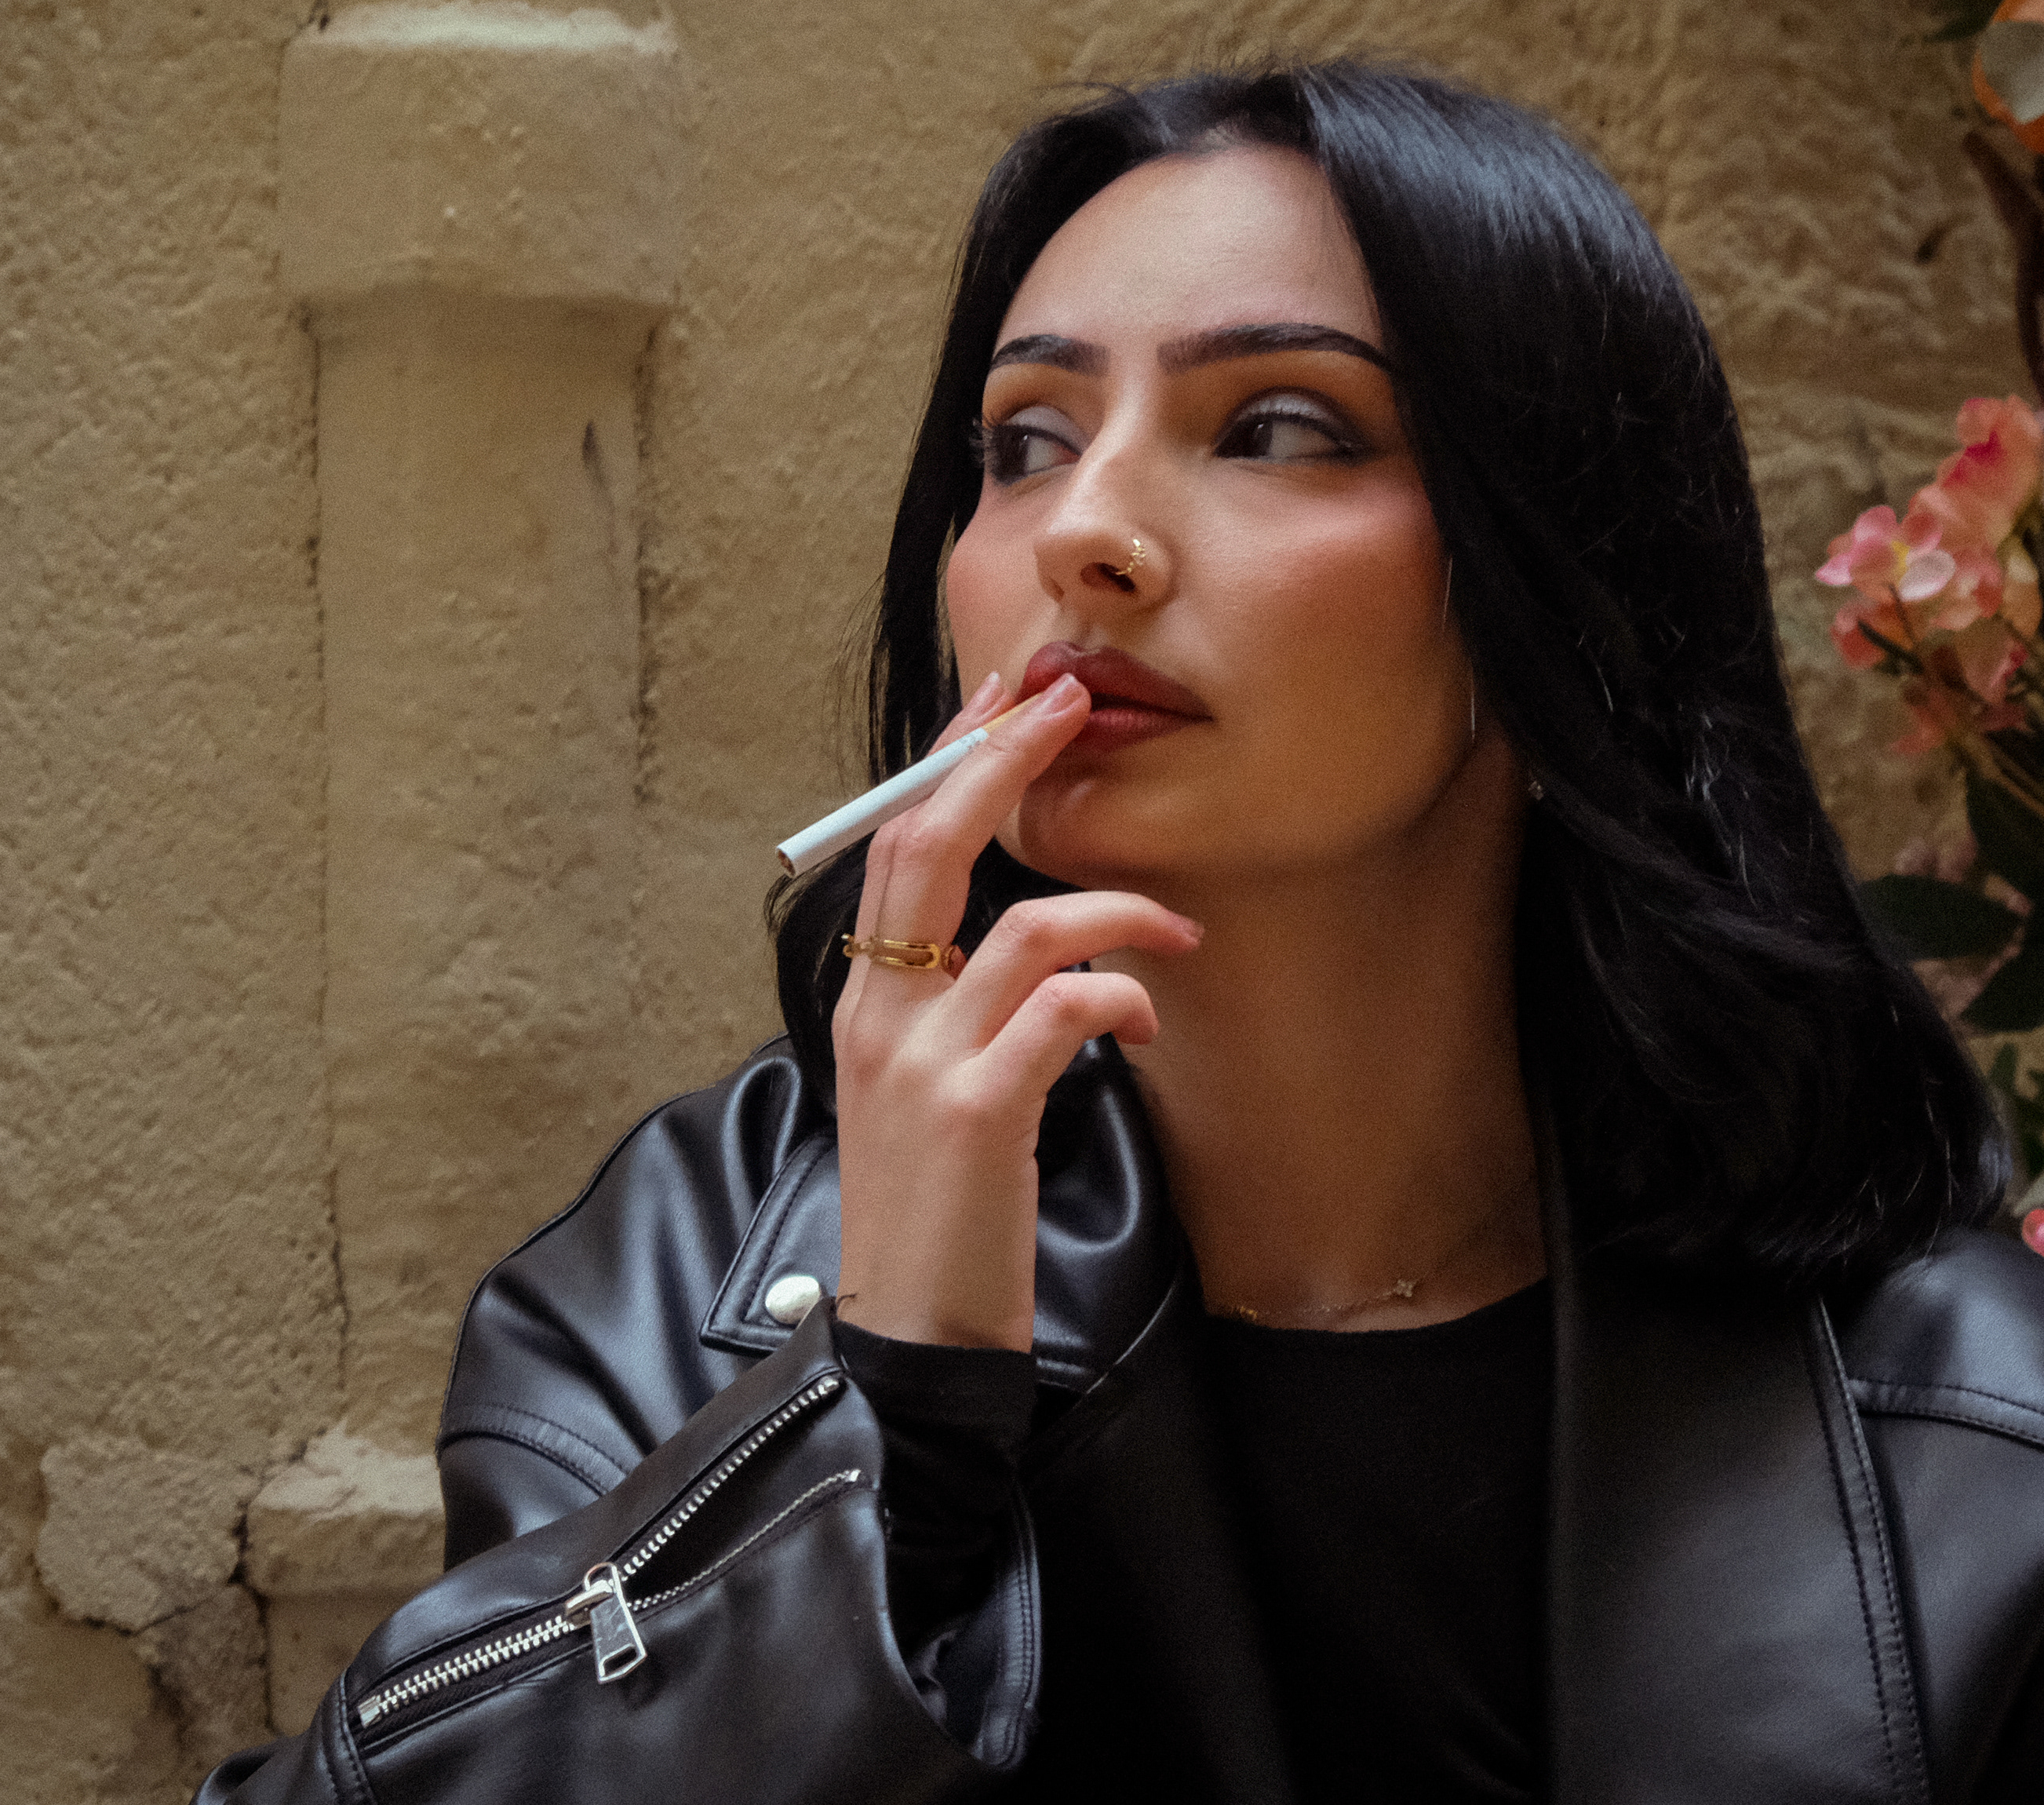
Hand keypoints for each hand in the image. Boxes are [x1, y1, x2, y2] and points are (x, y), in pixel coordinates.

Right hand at [831, 669, 1202, 1349]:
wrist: (907, 1340)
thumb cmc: (934, 1216)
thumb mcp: (919, 1095)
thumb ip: (947, 1012)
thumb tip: (1015, 944)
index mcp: (866, 1002)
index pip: (892, 844)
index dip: (948, 763)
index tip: (1005, 703)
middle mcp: (880, 1014)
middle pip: (926, 844)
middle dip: (1001, 761)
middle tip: (1068, 703)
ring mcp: (923, 1061)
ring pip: (1025, 927)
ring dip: (1120, 911)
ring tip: (1177, 931)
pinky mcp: (976, 1113)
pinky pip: (1063, 1008)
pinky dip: (1121, 995)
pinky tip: (1146, 1027)